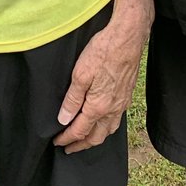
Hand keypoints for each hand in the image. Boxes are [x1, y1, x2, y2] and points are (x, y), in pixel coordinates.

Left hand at [53, 16, 146, 153]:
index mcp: (98, 107)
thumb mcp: (80, 74)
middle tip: (69, 148)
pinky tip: (104, 121)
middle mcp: (112, 109)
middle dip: (81, 145)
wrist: (128, 37)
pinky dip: (107, 127)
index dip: (66, 139)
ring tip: (86, 139)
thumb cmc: (104, 51)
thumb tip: (64, 119)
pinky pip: (117, 119)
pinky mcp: (127, 94)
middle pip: (96, 137)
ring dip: (96, 138)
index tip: (57, 142)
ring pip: (109, 130)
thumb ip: (72, 99)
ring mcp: (122, 102)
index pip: (79, 131)